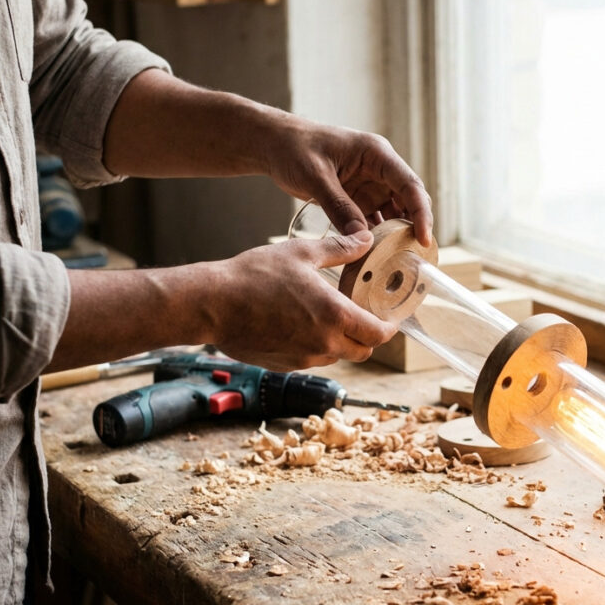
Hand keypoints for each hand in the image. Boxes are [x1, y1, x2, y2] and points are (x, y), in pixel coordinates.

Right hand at [206, 231, 396, 369]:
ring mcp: (304, 359)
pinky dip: (318, 346)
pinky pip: (313, 359)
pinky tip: (303, 324)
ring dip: (343, 341)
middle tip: (365, 315)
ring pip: (338, 356)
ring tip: (331, 316)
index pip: (379, 334)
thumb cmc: (254, 275)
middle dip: (370, 336)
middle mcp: (324, 344)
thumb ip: (341, 249)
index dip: (390, 327)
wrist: (212, 304)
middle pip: (364, 350)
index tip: (391, 317)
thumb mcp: (302, 253)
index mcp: (334, 316)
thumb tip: (366, 239)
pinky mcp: (285, 366)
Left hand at [263, 116, 432, 246]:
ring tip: (395, 262)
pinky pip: (372, 221)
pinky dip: (374, 238)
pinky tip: (372, 257)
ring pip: (392, 214)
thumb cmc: (294, 147)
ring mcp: (368, 186)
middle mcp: (378, 170)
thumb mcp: (315, 176)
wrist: (274, 144)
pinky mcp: (356, 199)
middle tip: (416, 257)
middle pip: (407, 201)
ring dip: (394, 236)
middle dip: (413, 228)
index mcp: (376, 154)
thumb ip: (338, 206)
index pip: (409, 185)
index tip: (424, 237)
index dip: (421, 212)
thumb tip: (361, 238)